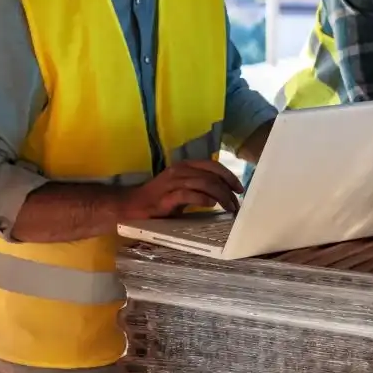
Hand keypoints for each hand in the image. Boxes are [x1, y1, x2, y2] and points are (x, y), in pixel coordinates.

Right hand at [119, 160, 243, 220]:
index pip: (212, 165)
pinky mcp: (166, 197)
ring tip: (229, 207)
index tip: (240, 189)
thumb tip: (224, 194)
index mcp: (185, 166)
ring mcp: (172, 183)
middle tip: (237, 203)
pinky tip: (211, 205)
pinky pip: (188, 194)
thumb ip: (200, 187)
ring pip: (204, 183)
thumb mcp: (183, 189)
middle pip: (211, 175)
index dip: (229, 175)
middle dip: (228, 189)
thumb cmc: (160, 199)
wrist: (133, 206)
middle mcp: (180, 170)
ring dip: (220, 195)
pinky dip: (202, 198)